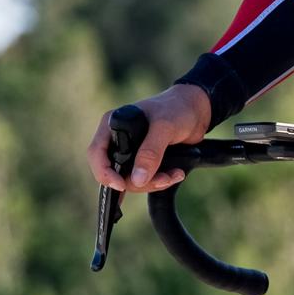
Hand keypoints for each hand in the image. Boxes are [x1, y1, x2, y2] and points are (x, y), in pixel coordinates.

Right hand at [87, 84, 211, 192]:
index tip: (121, 185)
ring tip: (173, 175)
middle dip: (137, 182)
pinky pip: (144, 180)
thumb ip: (151, 151)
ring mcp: (130, 152)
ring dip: (152, 183)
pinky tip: (174, 175)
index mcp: (113, 125)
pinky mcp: (143, 161)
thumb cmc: (177, 109)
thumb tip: (137, 179)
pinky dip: (158, 182)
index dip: (104, 172)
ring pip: (130, 180)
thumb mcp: (164, 127)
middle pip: (114, 173)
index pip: (96, 153)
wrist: (196, 111)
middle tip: (162, 180)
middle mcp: (117, 140)